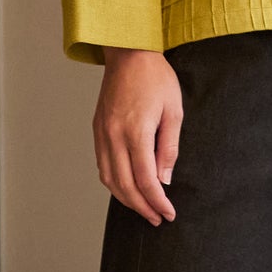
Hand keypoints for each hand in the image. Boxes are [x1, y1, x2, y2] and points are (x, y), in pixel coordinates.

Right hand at [94, 48, 181, 223]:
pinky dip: (114, 183)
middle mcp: (114, 136)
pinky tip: (127, 188)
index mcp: (136, 132)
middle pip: (125, 185)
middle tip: (157, 218)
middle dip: (142, 207)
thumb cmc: (155, 78)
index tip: (168, 213)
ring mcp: (102, 134)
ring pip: (110, 179)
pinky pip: (102, 165)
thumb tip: (164, 180)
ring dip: (126, 199)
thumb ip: (169, 148)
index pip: (146, 179)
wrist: (128, 53)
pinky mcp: (97, 130)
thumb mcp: (173, 111)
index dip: (157, 201)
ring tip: (143, 209)